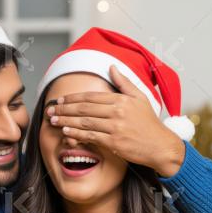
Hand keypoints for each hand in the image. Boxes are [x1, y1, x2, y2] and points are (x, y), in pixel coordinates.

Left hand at [47, 65, 185, 176]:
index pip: (91, 96)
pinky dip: (76, 134)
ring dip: (66, 121)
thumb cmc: (150, 123)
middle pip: (84, 108)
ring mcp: (115, 127)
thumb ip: (124, 82)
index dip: (73, 98)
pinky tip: (66, 132)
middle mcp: (117, 112)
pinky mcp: (114, 142)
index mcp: (121, 99)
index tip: (60, 100)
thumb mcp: (140, 97)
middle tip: (50, 109)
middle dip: (64, 109)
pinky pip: (91, 136)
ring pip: (84, 122)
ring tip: (53, 120)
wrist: (160, 145)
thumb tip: (111, 67)